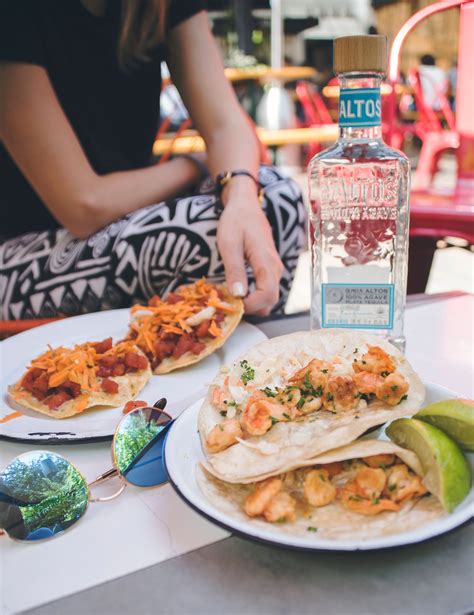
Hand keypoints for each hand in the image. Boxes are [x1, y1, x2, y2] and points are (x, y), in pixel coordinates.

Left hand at [217, 181, 283, 315]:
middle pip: (270, 301)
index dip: (250, 305)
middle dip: (250, 307)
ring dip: (251, 303)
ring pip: (268, 298)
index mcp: (266, 261)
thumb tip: (238, 295)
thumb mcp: (228, 243)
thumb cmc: (235, 221)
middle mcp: (275, 268)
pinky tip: (236, 290)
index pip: (267, 295)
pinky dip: (253, 296)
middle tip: (227, 302)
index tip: (230, 303)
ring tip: (229, 296)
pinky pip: (265, 290)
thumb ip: (234, 269)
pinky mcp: (269, 269)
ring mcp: (274, 269)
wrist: (246, 205)